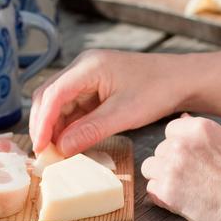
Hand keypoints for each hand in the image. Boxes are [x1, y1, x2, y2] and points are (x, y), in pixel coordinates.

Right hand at [29, 49, 179, 155]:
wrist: (180, 79)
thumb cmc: (157, 91)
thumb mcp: (124, 115)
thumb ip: (90, 131)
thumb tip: (62, 148)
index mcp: (88, 67)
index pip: (53, 94)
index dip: (42, 122)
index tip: (40, 147)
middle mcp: (81, 67)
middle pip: (48, 96)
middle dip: (42, 125)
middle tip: (43, 153)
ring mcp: (85, 76)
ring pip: (57, 102)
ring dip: (53, 126)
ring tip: (54, 152)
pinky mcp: (92, 86)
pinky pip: (71, 106)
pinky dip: (67, 124)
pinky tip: (68, 142)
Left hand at [141, 115, 220, 220]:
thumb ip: (203, 134)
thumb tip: (183, 118)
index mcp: (199, 128)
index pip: (171, 130)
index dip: (181, 147)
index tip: (195, 161)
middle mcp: (182, 143)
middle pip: (160, 150)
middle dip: (172, 164)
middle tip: (196, 180)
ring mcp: (172, 166)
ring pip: (150, 168)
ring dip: (163, 179)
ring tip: (188, 191)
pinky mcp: (166, 190)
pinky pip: (151, 189)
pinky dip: (163, 197)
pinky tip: (184, 202)